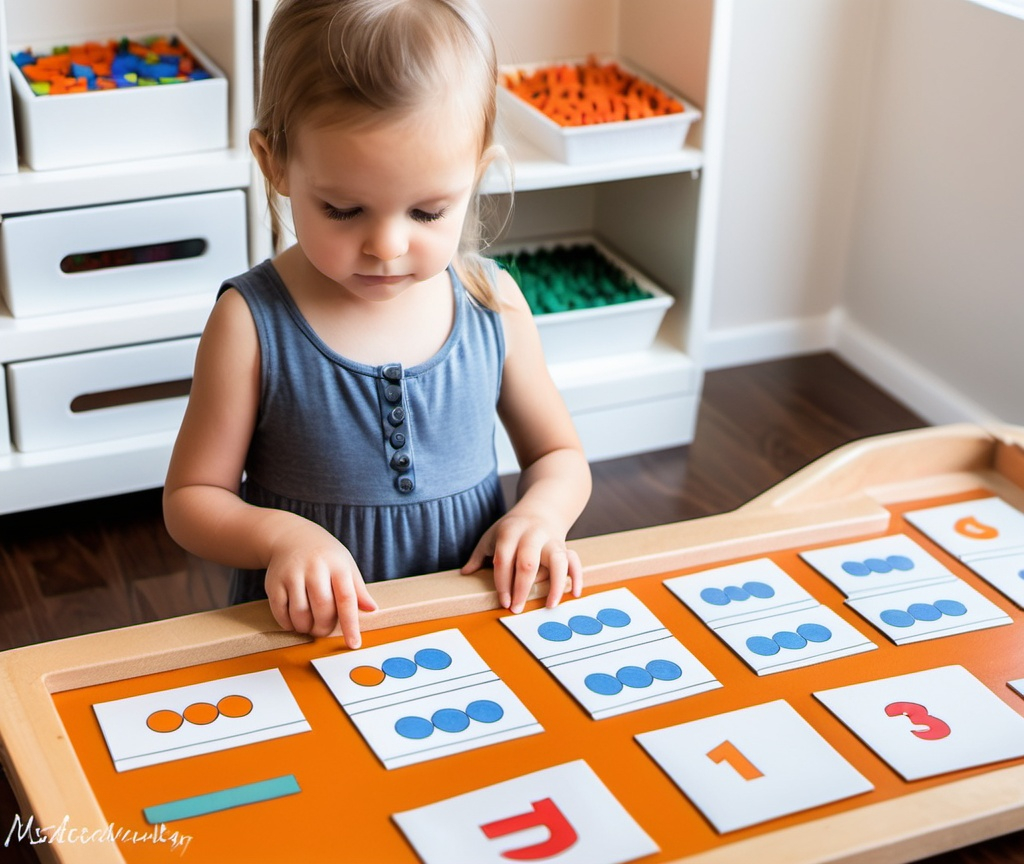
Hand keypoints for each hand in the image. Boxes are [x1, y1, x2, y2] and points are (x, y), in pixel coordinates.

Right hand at [264, 524, 376, 648]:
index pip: (347, 599)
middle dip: (324, 627)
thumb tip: (372, 609)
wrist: (291, 537)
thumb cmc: (325, 556)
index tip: (354, 644)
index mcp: (337, 566)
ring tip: (310, 626)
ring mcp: (292, 574)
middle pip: (322, 609)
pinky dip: (288, 624)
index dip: (351, 625)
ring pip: (300, 614)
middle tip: (324, 630)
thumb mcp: (346, 566)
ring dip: (306, 627)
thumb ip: (358, 589)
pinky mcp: (274, 582)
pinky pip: (280, 612)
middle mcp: (314, 568)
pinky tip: (294, 621)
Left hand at [462, 511, 582, 613]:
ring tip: (549, 605)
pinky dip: (577, 577)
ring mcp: (551, 540)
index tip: (503, 601)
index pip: (504, 559)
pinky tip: (575, 593)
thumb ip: (478, 555)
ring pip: (557, 560)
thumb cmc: (512, 528)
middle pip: (528, 562)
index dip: (502, 582)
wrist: (540, 510)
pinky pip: (575, 561)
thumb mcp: (492, 535)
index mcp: (511, 531)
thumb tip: (465, 573)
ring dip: (555, 584)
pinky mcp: (565, 547)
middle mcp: (533, 535)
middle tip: (517, 608)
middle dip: (522, 588)